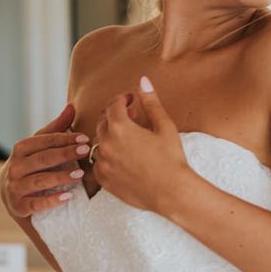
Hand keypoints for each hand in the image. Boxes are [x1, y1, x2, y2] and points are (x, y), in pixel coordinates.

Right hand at [0, 103, 90, 217]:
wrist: (14, 194)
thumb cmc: (34, 164)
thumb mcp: (42, 145)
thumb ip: (57, 128)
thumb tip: (72, 106)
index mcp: (21, 148)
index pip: (45, 141)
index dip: (65, 139)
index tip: (85, 138)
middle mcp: (15, 167)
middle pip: (43, 159)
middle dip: (66, 154)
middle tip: (86, 151)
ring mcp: (14, 187)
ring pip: (39, 181)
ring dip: (60, 177)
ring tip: (80, 174)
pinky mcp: (18, 206)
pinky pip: (35, 204)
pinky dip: (51, 200)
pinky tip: (68, 196)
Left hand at [91, 77, 190, 214]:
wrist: (171, 191)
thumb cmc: (171, 158)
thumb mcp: (164, 125)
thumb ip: (151, 102)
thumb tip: (143, 80)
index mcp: (120, 128)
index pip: (113, 105)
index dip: (123, 99)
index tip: (132, 100)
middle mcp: (106, 144)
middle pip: (103, 121)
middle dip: (117, 116)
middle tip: (133, 117)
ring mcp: (103, 163)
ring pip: (100, 142)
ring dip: (112, 136)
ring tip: (130, 139)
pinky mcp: (104, 180)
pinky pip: (99, 162)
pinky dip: (108, 156)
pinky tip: (125, 158)